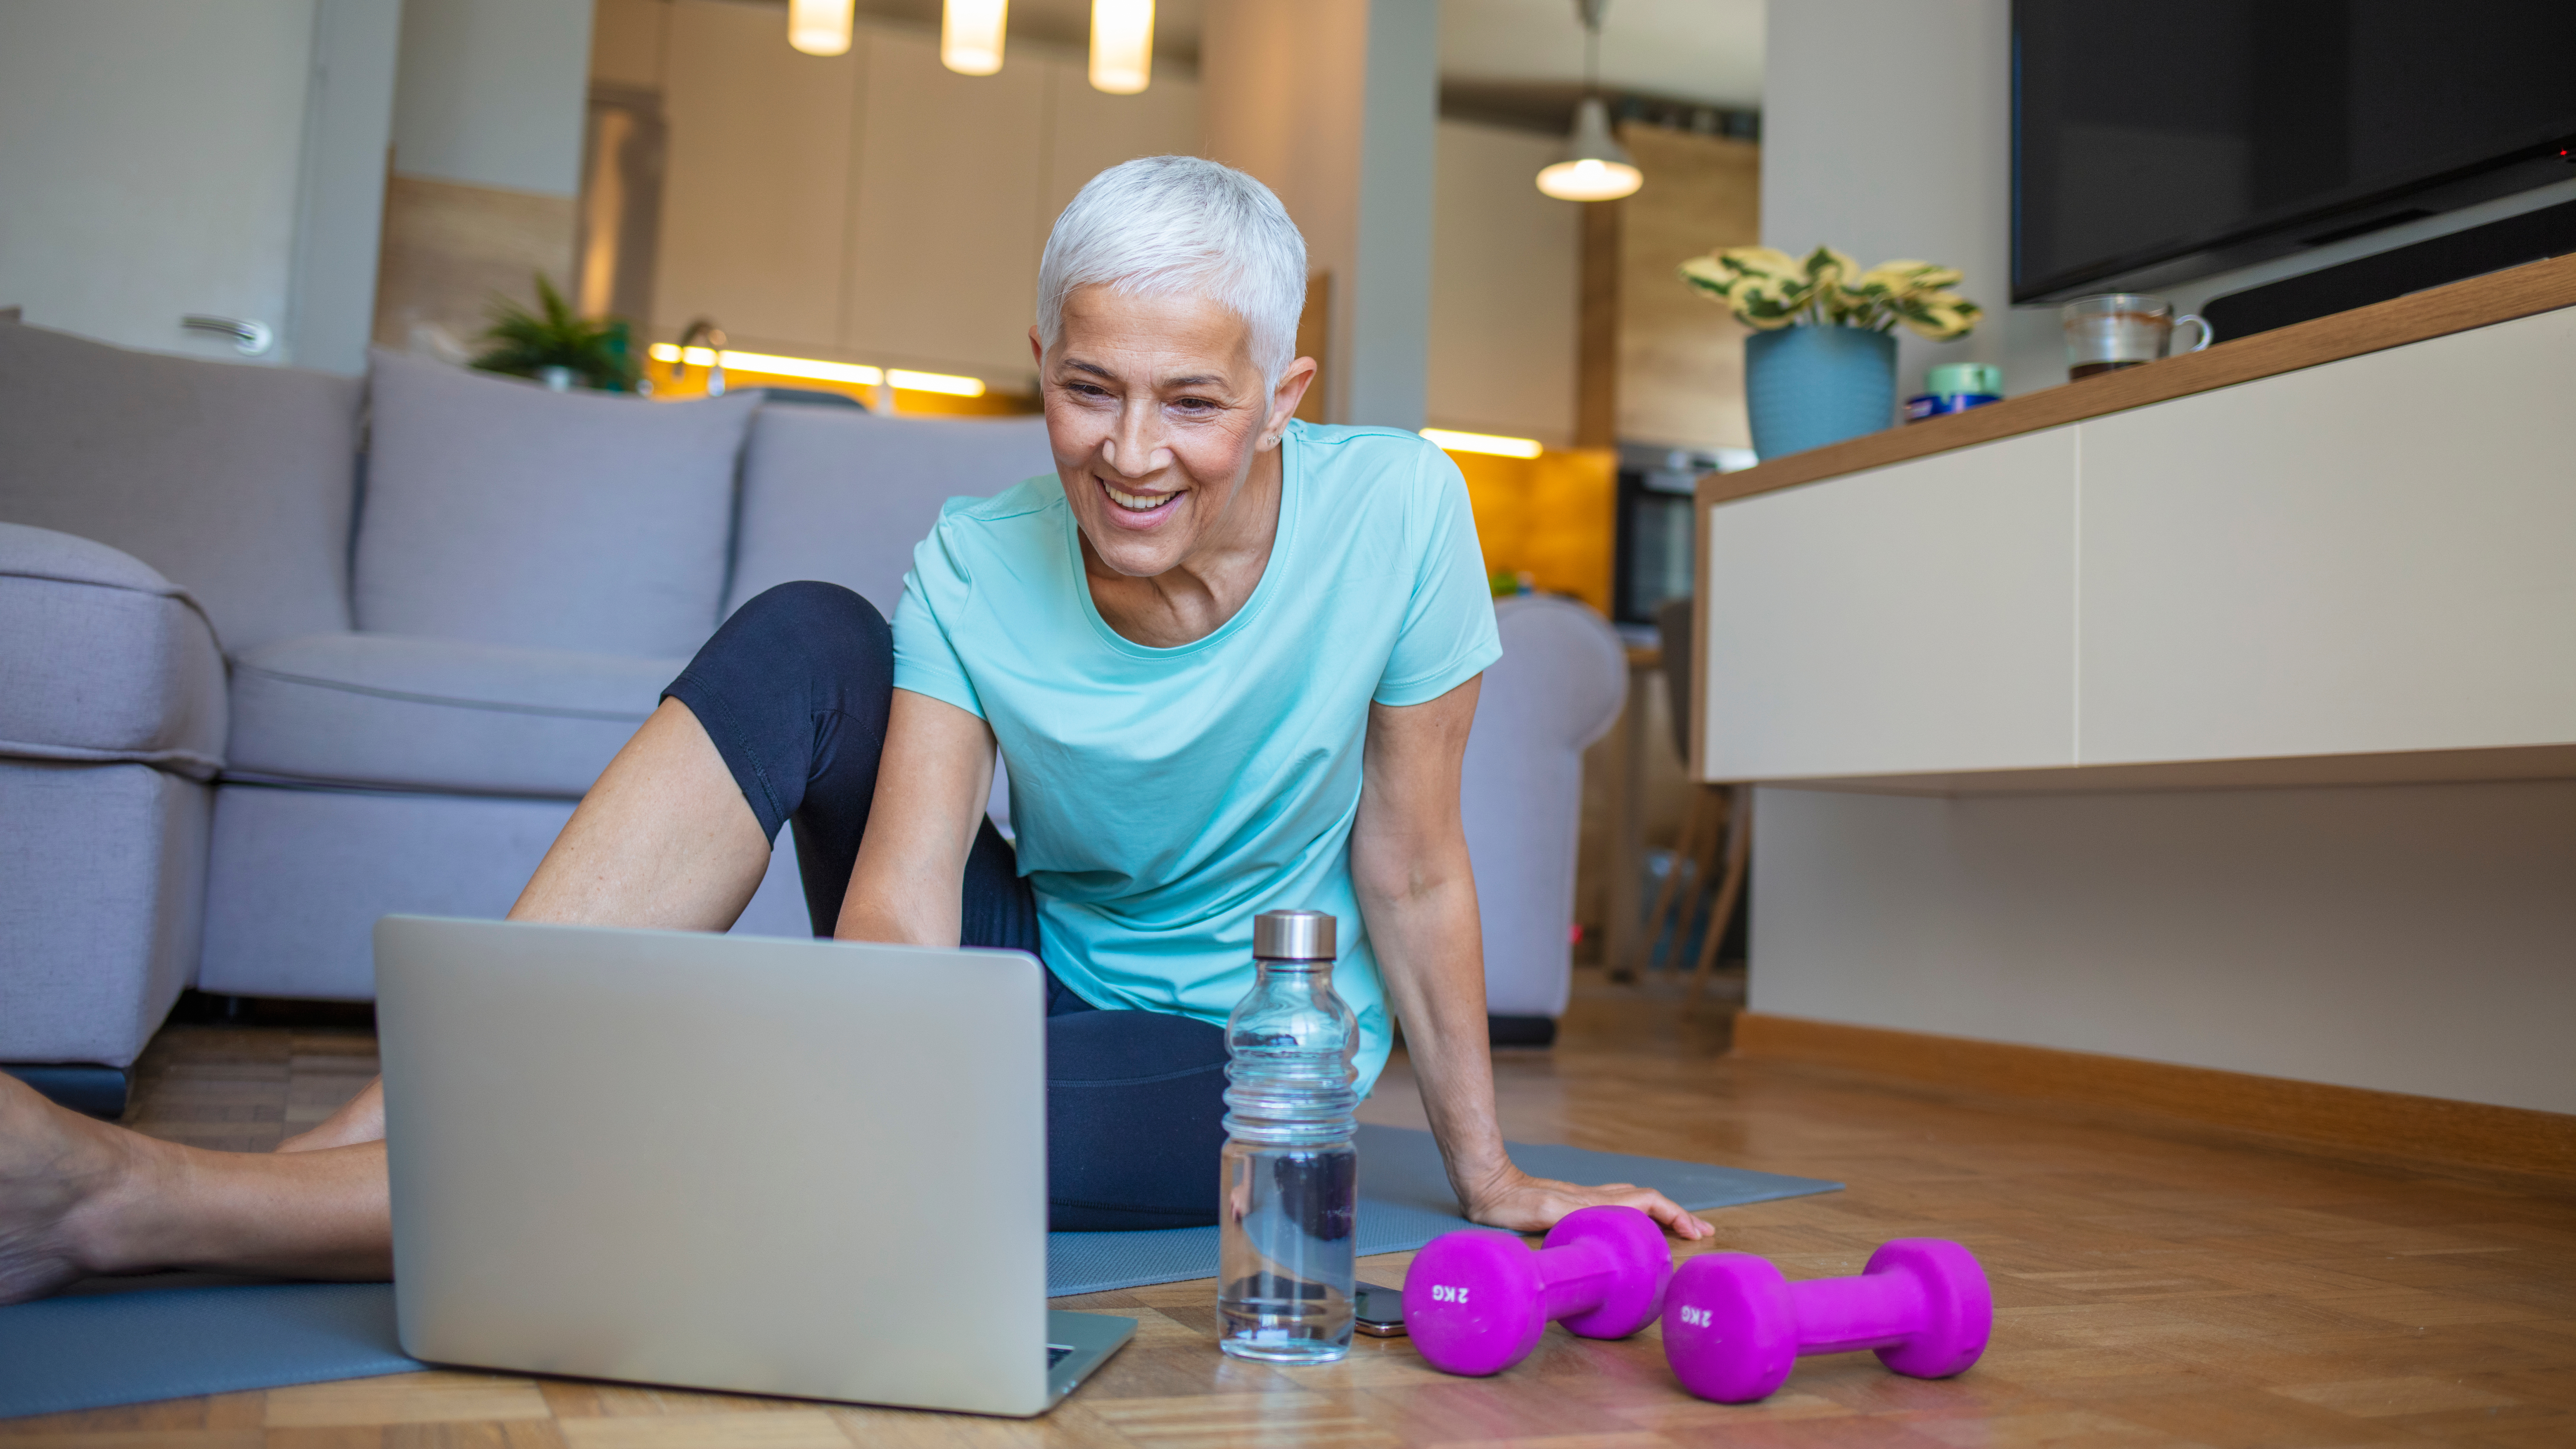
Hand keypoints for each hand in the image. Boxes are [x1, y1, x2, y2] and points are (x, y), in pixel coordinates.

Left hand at [1460, 1162, 1713, 1240]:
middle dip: (1678, 1215)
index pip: (1646, 1201)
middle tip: (1703, 1233)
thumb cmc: (1507, 1203)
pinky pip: (1620, 1204)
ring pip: (1636, 1200)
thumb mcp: (1539, 1212)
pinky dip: (1642, 1212)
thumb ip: (1564, 1217)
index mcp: (1592, 1203)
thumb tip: (1593, 1234)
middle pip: (1648, 1200)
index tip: (1696, 1232)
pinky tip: (1642, 1222)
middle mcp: (1593, 1198)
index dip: (1673, 1215)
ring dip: (1663, 1213)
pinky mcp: (1574, 1203)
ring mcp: (1584, 1199)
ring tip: (1684, 1228)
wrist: (1485, 1183)